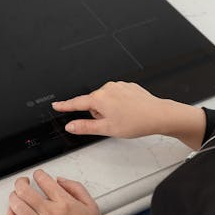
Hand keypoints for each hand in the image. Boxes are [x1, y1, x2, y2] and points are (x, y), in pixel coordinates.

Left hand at [6, 169, 111, 214]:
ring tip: (15, 195)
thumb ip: (76, 188)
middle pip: (25, 191)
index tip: (37, 175)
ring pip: (17, 206)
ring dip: (13, 197)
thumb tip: (60, 180)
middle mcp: (51, 214)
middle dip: (20, 182)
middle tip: (22, 182)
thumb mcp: (91, 206)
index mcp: (65, 203)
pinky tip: (12, 212)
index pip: (44, 181)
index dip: (38, 174)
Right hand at [52, 80, 166, 138]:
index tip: (56, 105)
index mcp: (99, 98)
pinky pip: (117, 95)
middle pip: (94, 103)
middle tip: (112, 123)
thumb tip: (71, 126)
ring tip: (124, 117)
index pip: (77, 103)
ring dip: (109, 109)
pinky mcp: (128, 86)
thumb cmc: (136, 122)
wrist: (158, 115)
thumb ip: (85, 127)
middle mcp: (107, 88)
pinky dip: (120, 103)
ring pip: (106, 99)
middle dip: (98, 113)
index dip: (65, 106)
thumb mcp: (107, 129)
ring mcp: (118, 85)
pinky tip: (129, 111)